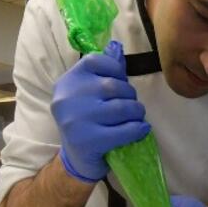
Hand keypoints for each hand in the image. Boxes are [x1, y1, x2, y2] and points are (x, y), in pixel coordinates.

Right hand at [51, 40, 149, 182]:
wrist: (76, 159)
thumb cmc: (87, 121)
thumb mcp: (88, 94)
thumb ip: (102, 72)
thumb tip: (116, 47)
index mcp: (66, 83)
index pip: (95, 61)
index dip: (115, 69)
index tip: (120, 81)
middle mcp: (67, 99)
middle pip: (112, 86)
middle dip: (129, 94)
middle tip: (131, 105)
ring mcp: (76, 121)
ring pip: (121, 107)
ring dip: (136, 112)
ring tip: (136, 116)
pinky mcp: (89, 141)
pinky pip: (125, 130)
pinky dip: (138, 129)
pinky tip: (141, 129)